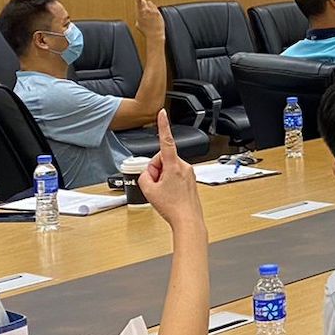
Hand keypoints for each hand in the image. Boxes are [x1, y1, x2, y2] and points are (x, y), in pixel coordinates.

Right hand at [135, 0, 163, 40]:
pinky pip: (155, 8)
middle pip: (144, 1)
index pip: (138, 0)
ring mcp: (153, 10)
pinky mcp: (158, 12)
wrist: (155, 34)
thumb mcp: (138, 24)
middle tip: (144, 12)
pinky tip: (154, 17)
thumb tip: (139, 15)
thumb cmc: (145, 31)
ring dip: (149, 7)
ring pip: (150, 4)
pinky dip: (154, 10)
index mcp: (140, 12)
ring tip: (150, 16)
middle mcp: (147, 10)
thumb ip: (138, 17)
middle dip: (143, 4)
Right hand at [139, 112, 203, 227]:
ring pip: (168, 168)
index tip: (162, 113)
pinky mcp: (190, 179)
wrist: (187, 220)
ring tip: (165, 192)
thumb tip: (148, 173)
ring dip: (163, 177)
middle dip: (156, 170)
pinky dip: (169, 182)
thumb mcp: (148, 190)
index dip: (163, 126)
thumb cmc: (172, 207)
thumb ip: (143, 176)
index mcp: (173, 165)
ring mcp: (188, 172)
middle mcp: (184, 166)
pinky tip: (170, 194)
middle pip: (162, 159)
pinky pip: (175, 174)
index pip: (166, 141)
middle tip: (157, 186)